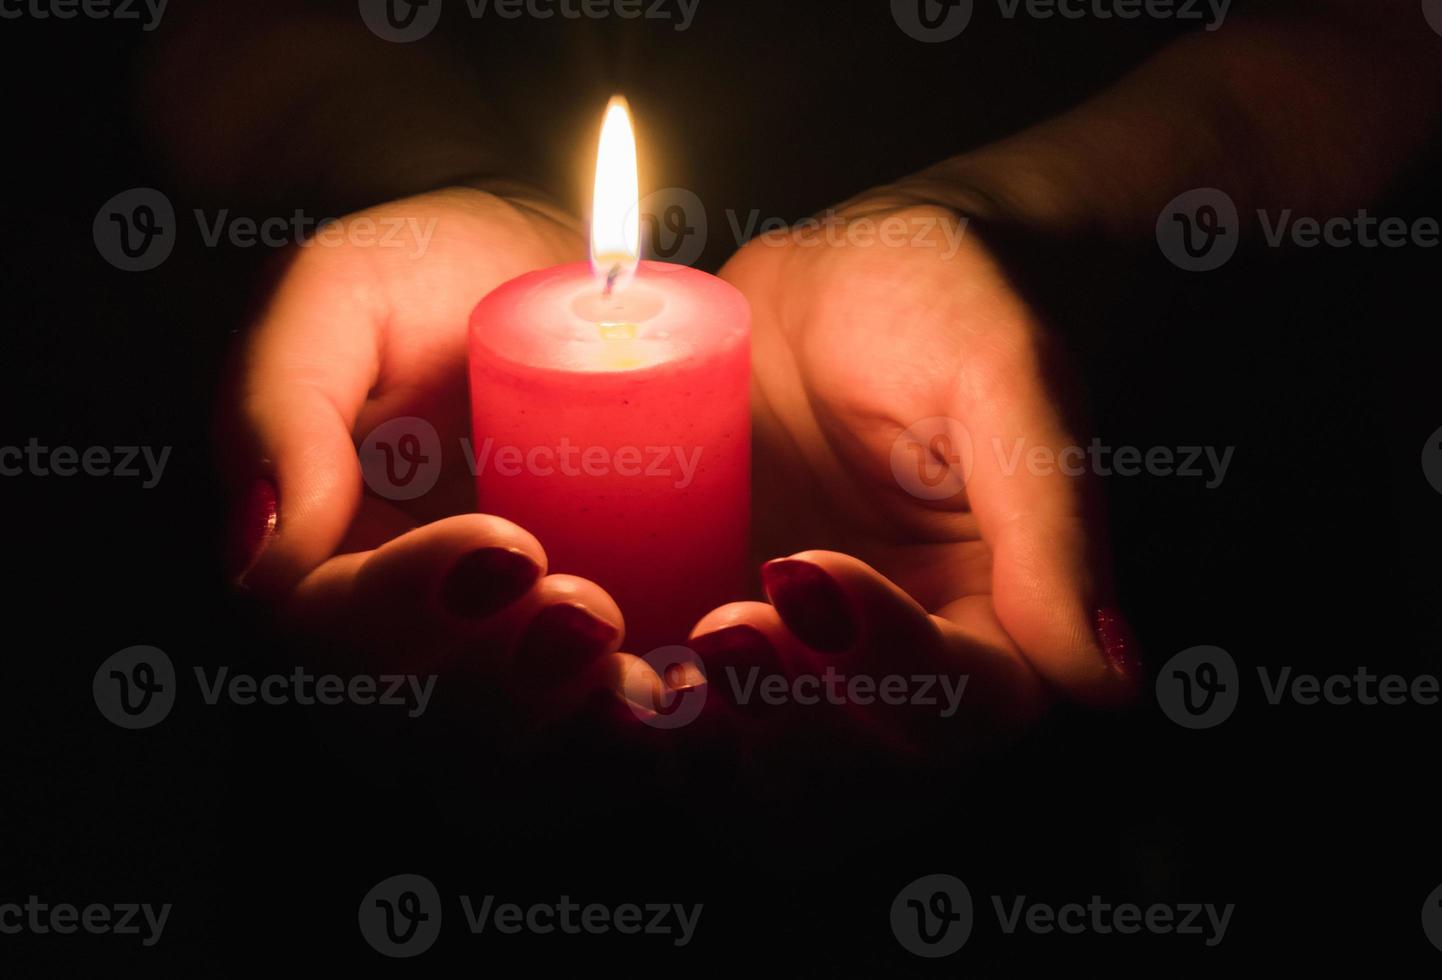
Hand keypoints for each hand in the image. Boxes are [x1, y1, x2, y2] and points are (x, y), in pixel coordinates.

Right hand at [226, 187, 630, 717]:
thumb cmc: (440, 275)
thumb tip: (262, 556)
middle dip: (509, 681)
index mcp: (324, 555)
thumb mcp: (342, 293)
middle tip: (593, 613)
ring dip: (580, 730)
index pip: (329, 626)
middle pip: (425, 717)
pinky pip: (605, 740)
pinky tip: (699, 705)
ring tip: (656, 682)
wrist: (566, 280)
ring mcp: (498, 656)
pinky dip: (648, 737)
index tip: (510, 545)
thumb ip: (282, 400)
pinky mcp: (595, 661)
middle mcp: (404, 628)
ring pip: (512, 751)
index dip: (409, 606)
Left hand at [678, 200, 1138, 750]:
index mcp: (998, 628)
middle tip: (712, 637)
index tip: (800, 571)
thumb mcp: (1006, 375)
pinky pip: (674, 732)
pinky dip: (626, 724)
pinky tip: (580, 661)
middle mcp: (898, 677)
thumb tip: (1109, 679)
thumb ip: (1052, 520)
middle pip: (854, 783)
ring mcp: (796, 674)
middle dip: (780, 731)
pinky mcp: (706, 645)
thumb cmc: (945, 305)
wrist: (845, 281)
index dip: (882, 664)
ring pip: (758, 791)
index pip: (961, 704)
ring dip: (696, 752)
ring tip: (634, 670)